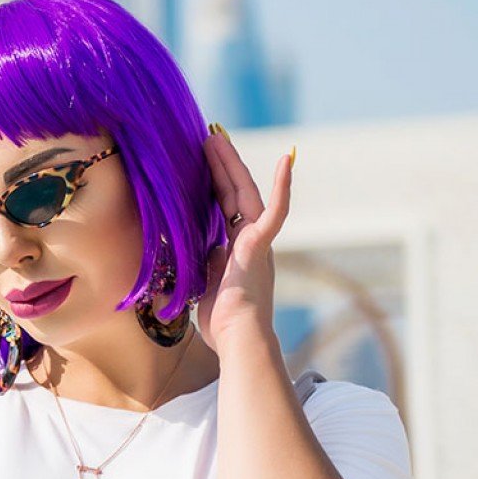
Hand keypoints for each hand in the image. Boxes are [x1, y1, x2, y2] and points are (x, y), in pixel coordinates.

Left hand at [200, 126, 293, 358]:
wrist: (238, 340)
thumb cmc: (222, 325)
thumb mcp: (203, 287)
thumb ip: (202, 266)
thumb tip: (191, 256)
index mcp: (236, 251)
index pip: (223, 210)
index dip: (213, 186)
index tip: (201, 165)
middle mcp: (250, 242)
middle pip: (234, 195)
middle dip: (220, 166)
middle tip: (207, 138)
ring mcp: (258, 242)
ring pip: (246, 194)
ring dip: (232, 165)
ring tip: (215, 139)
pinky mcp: (261, 245)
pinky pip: (276, 211)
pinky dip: (282, 186)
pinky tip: (286, 159)